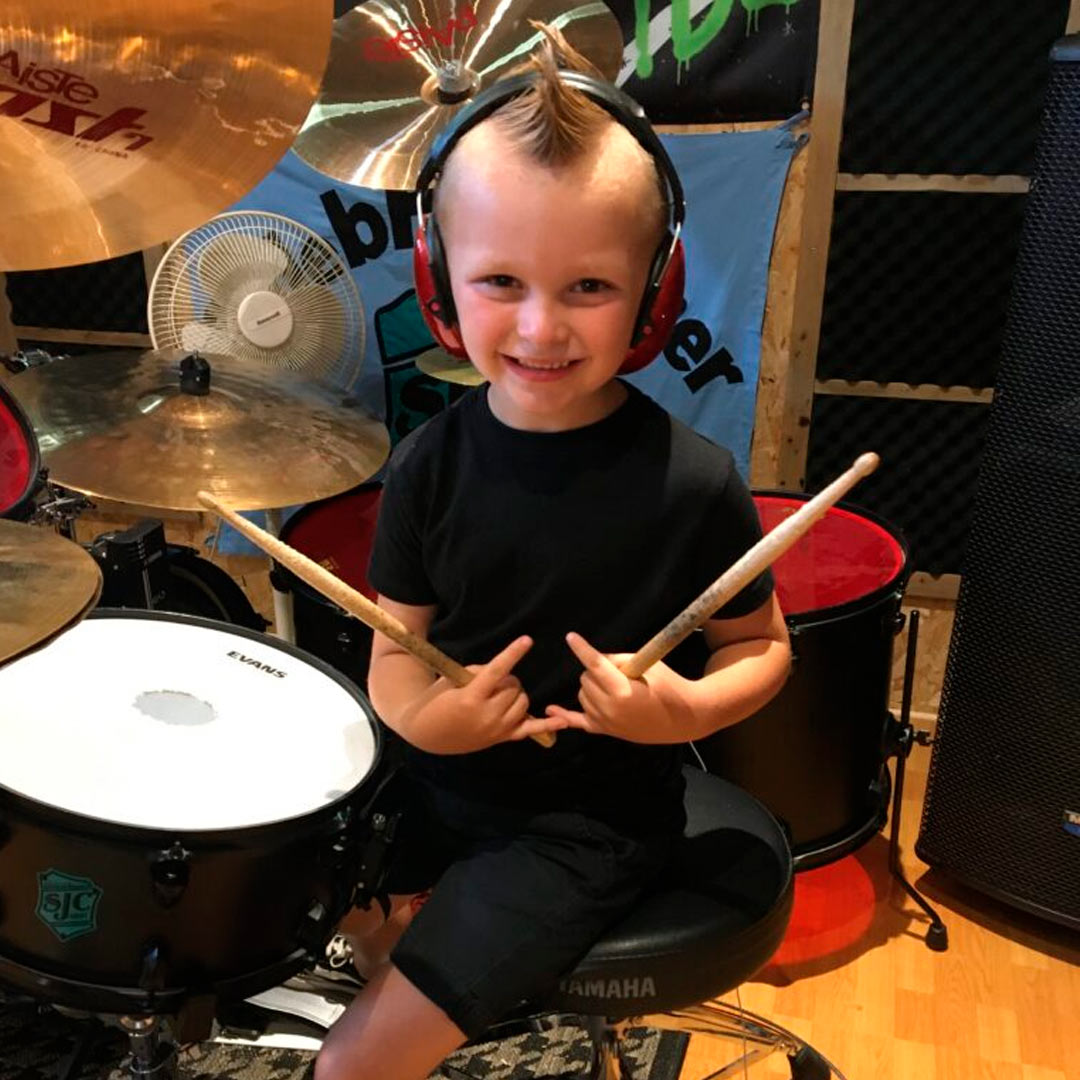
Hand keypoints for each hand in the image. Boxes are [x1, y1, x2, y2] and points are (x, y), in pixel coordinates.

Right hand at [405, 636, 566, 753]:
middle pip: (514, 687)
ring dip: (516, 693)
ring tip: (499, 694)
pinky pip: (529, 730)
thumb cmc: (438, 699)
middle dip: (507, 679)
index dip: (512, 654)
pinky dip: (547, 725)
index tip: (527, 640)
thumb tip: (502, 671)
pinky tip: (564, 721)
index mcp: (471, 698)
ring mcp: (496, 729)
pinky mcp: (501, 738)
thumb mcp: (452, 679)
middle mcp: (487, 715)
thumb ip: (479, 673)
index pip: (497, 671)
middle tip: (492, 682)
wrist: (428, 733)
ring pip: (523, 702)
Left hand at [544, 632, 691, 743]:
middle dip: (598, 671)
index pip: (595, 665)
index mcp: (622, 691)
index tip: (571, 637)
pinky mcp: (607, 731)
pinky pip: (580, 722)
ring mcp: (607, 723)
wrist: (684, 718)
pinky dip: (565, 716)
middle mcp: (610, 709)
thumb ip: (618, 661)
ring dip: (592, 686)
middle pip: (586, 679)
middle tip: (620, 672)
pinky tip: (551, 710)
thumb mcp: (648, 665)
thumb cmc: (670, 686)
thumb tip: (597, 660)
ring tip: (616, 687)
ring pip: (582, 694)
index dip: (582, 649)